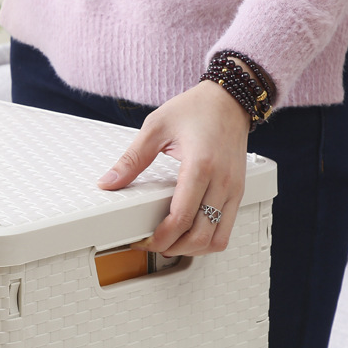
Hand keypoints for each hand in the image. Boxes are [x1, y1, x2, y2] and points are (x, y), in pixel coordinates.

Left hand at [97, 81, 250, 255]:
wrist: (230, 98)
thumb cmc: (196, 108)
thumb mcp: (155, 128)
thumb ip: (131, 159)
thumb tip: (108, 182)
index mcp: (201, 166)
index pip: (181, 218)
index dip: (159, 237)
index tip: (142, 240)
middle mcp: (222, 181)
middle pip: (200, 236)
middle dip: (172, 247)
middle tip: (151, 244)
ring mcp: (234, 189)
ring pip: (217, 239)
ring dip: (192, 248)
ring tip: (169, 242)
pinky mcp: (239, 191)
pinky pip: (227, 229)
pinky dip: (208, 239)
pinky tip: (188, 233)